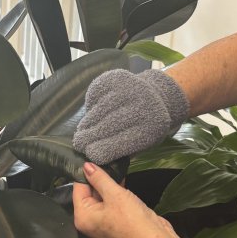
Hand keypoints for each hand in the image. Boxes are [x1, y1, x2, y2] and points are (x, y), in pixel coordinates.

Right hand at [72, 69, 188, 163]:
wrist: (158, 96)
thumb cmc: (148, 125)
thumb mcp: (143, 144)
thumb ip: (121, 152)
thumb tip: (94, 159)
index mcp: (150, 130)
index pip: (114, 145)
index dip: (96, 152)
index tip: (88, 154)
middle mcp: (140, 106)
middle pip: (102, 128)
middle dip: (86, 138)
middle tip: (78, 143)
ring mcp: (128, 89)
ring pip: (96, 112)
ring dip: (87, 122)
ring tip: (84, 129)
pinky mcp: (116, 78)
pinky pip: (94, 96)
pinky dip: (91, 106)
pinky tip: (95, 110)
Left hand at [72, 162, 176, 237]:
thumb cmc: (131, 219)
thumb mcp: (114, 194)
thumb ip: (99, 178)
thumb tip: (86, 165)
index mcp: (83, 216)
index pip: (78, 188)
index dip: (86, 172)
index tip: (92, 156)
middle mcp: (90, 220)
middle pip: (89, 192)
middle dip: (98, 177)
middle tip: (104, 157)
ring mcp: (104, 221)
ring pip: (102, 195)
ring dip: (109, 183)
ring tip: (113, 164)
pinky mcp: (116, 219)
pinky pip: (112, 201)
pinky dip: (116, 191)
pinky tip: (121, 176)